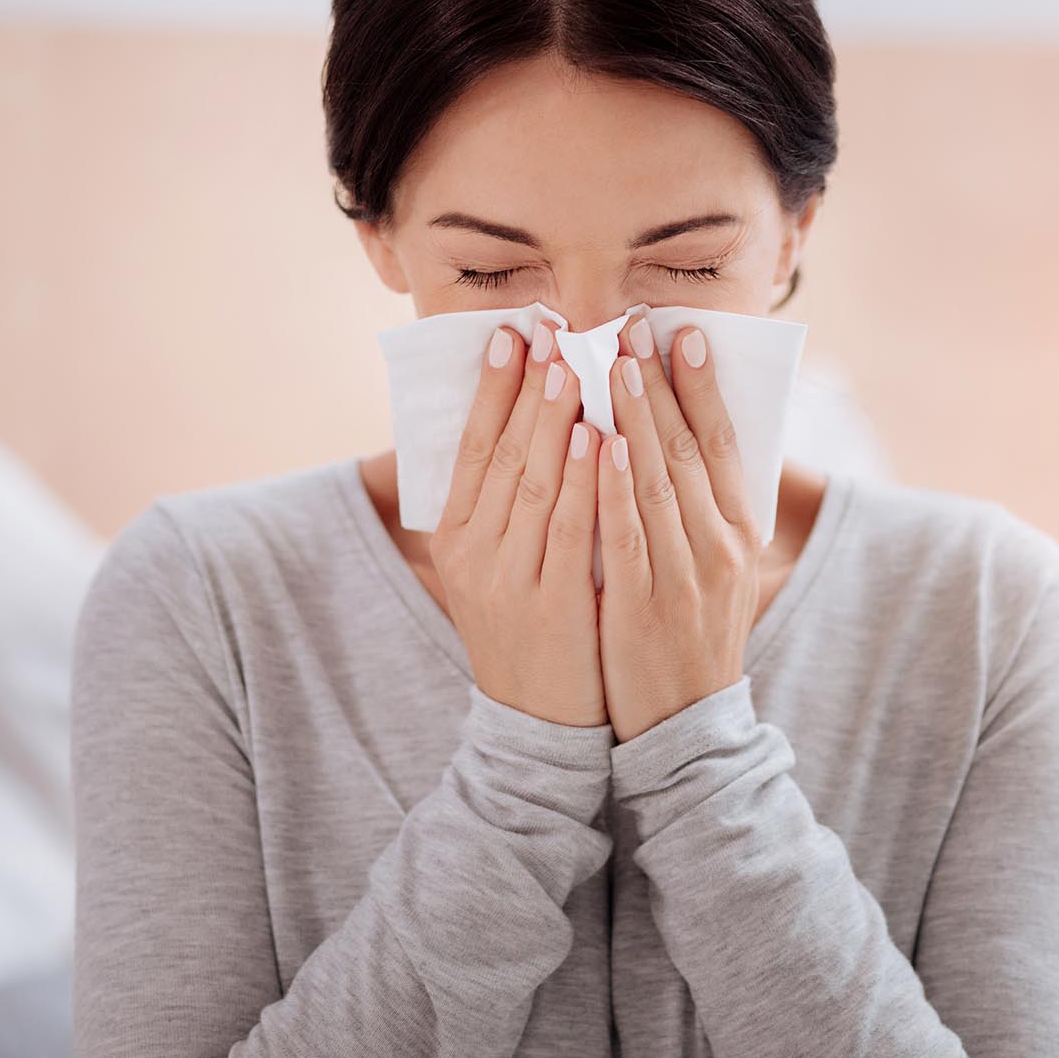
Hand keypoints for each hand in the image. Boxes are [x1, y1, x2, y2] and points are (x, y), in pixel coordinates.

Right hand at [426, 321, 606, 726]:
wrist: (538, 726)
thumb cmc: (529, 628)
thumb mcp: (498, 565)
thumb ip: (506, 503)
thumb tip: (526, 421)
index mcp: (456, 537)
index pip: (472, 447)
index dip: (491, 388)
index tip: (511, 334)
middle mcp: (474, 554)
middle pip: (502, 455)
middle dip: (527, 388)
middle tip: (550, 331)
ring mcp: (511, 581)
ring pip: (534, 485)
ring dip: (556, 421)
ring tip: (574, 366)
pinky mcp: (553, 608)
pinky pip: (572, 533)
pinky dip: (587, 483)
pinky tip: (602, 440)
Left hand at [595, 310, 761, 742]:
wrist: (685, 725)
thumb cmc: (693, 635)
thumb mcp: (719, 569)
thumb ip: (706, 508)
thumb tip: (691, 437)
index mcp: (740, 533)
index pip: (723, 444)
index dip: (703, 387)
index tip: (684, 335)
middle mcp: (720, 547)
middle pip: (689, 450)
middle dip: (659, 384)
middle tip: (632, 327)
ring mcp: (683, 576)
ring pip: (656, 482)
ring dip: (634, 418)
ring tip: (610, 363)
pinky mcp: (643, 605)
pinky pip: (625, 535)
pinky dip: (613, 487)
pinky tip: (599, 444)